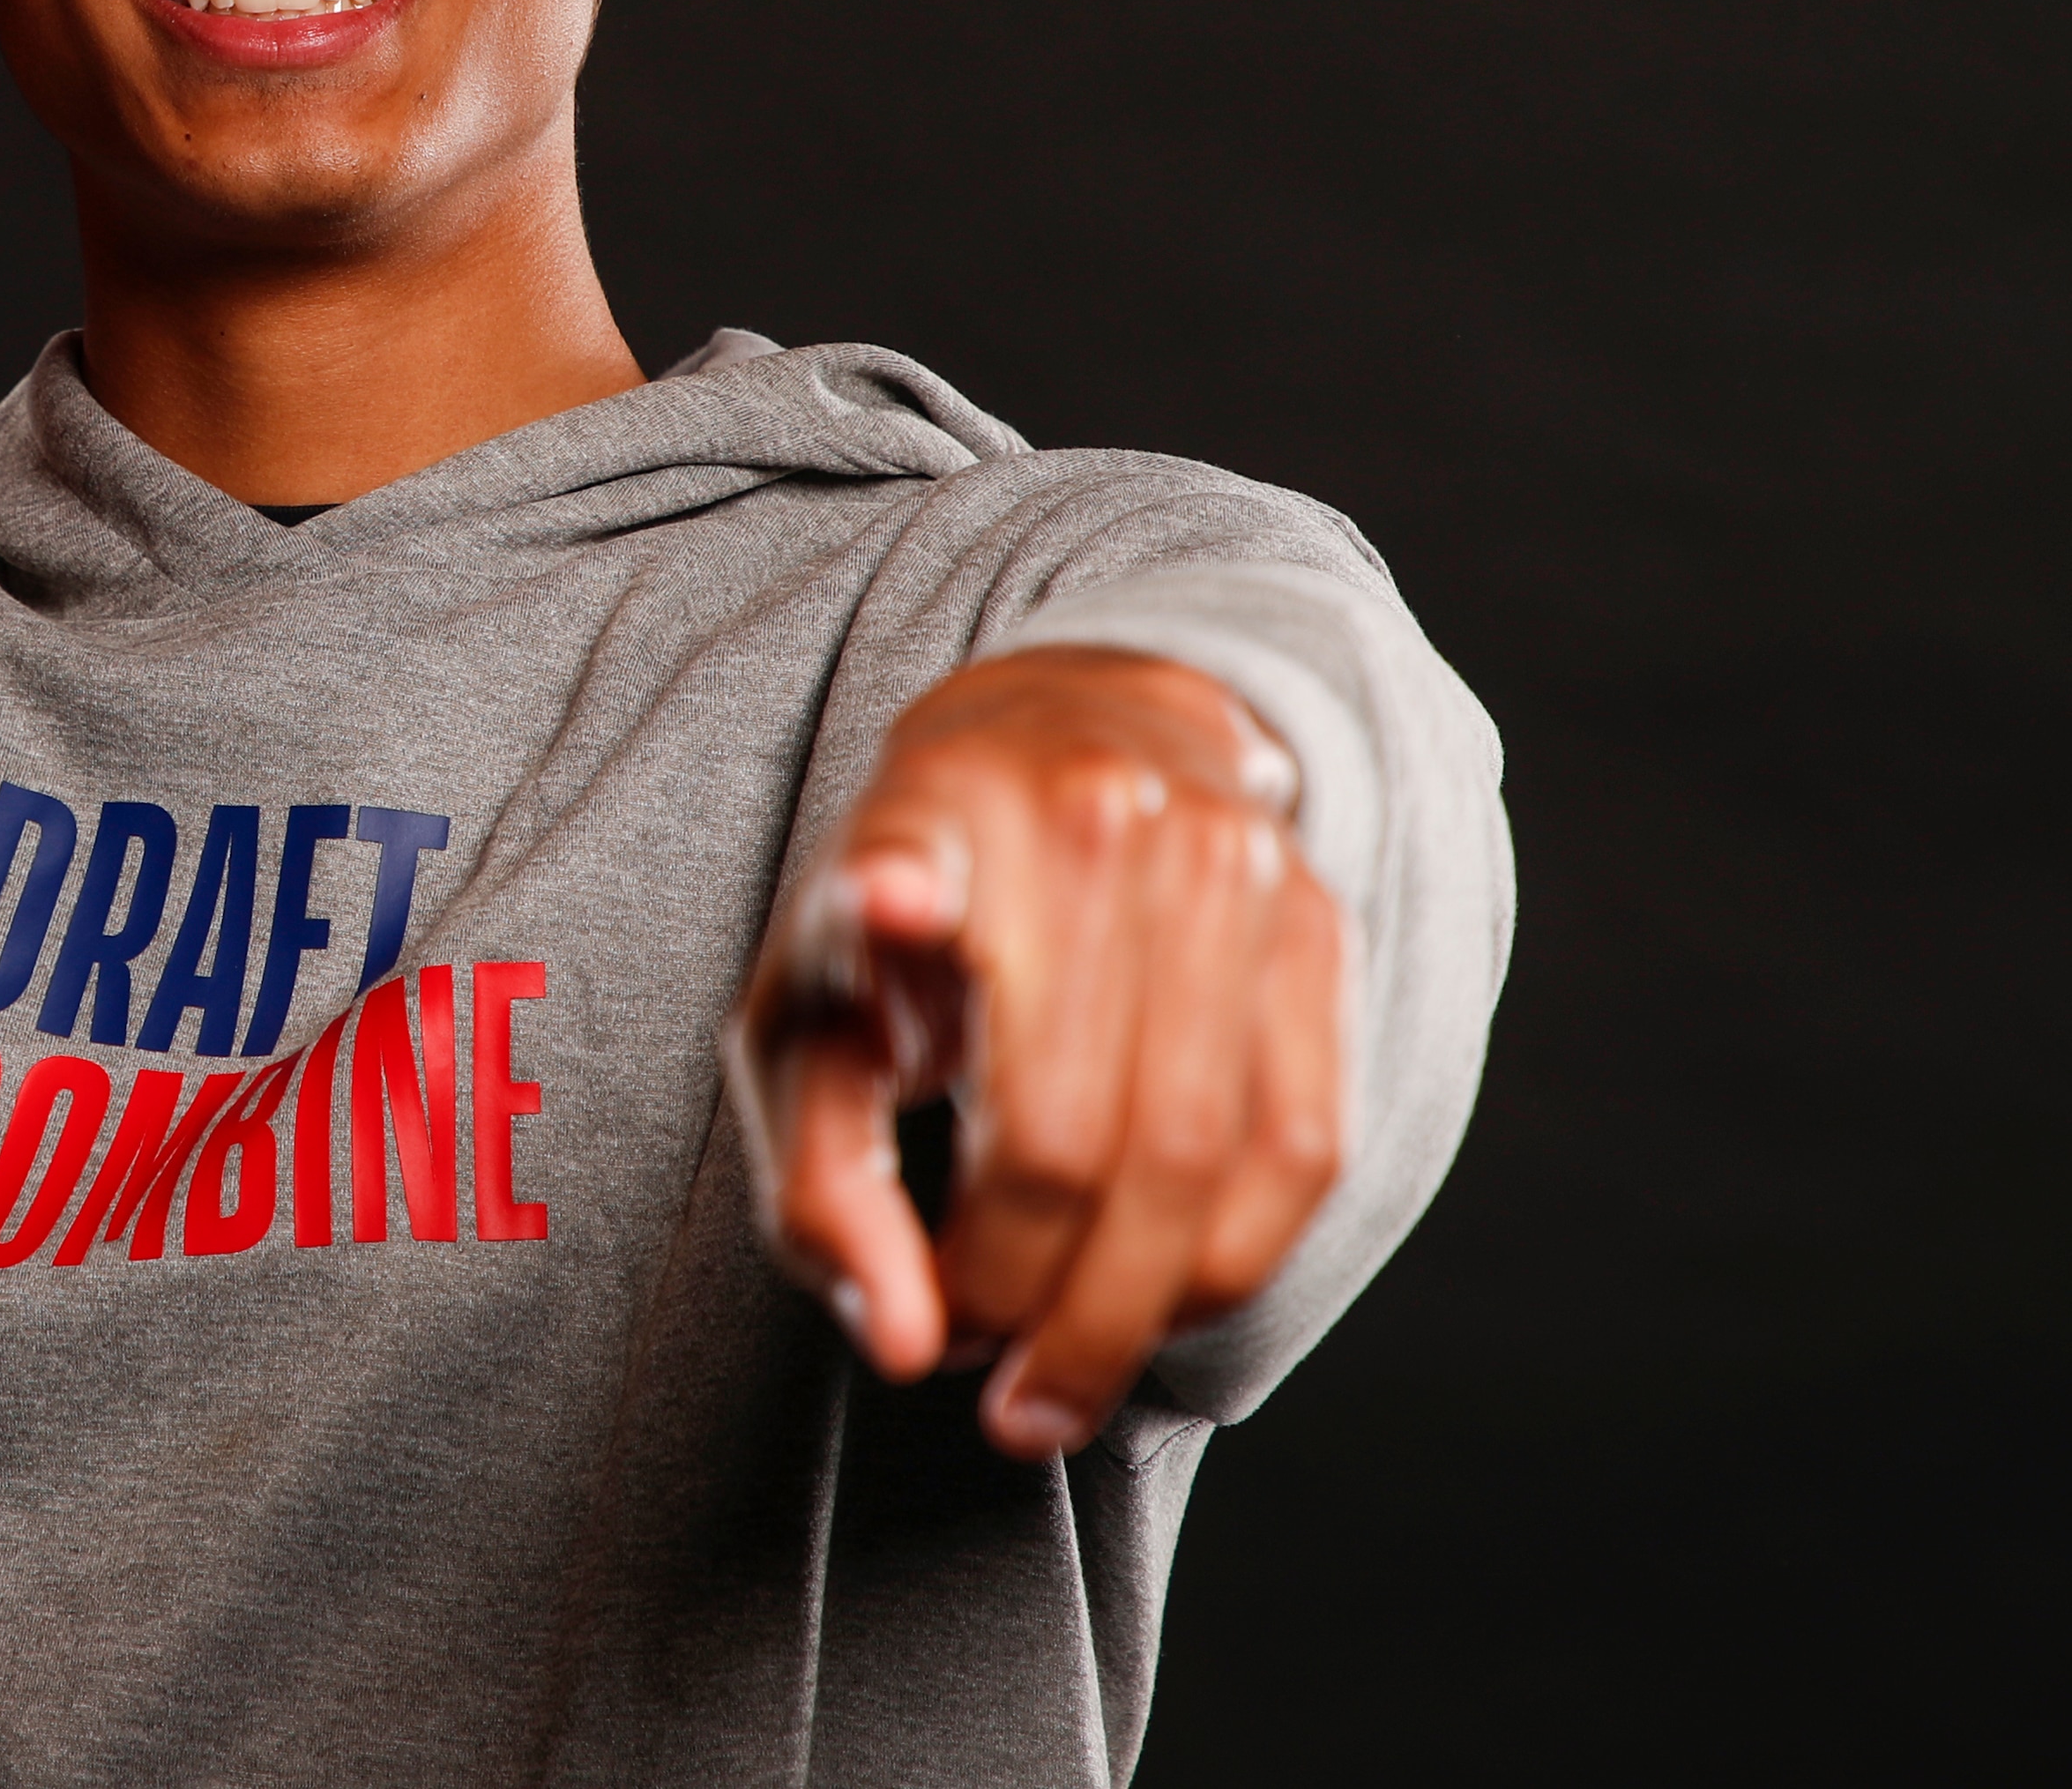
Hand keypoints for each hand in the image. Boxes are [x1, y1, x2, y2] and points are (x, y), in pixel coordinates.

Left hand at [729, 647, 1345, 1457]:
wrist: (1069, 749)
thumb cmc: (906, 927)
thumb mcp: (808, 1023)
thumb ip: (822, 1188)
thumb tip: (907, 1346)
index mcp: (923, 818)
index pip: (910, 855)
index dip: (899, 887)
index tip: (888, 900)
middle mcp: (1085, 819)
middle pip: (1069, 1129)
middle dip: (1023, 1301)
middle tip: (977, 1374)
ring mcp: (1223, 862)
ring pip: (1202, 1160)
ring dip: (1126, 1314)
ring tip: (1052, 1378)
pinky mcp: (1318, 926)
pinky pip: (1301, 1149)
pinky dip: (1227, 1263)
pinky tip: (1150, 1304)